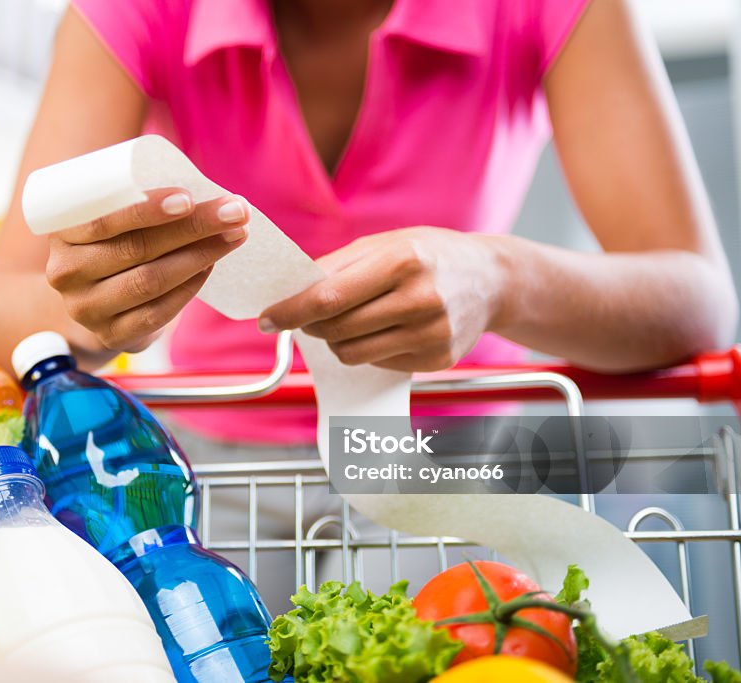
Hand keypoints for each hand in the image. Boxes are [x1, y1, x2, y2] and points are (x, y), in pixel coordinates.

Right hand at [45, 188, 249, 351]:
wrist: (92, 300)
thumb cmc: (111, 243)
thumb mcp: (109, 219)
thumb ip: (135, 201)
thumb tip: (202, 188)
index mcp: (61, 234)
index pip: (104, 221)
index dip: (147, 211)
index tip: (190, 197)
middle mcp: (66, 274)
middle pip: (136, 249)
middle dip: (193, 227)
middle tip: (235, 211)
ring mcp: (87, 309)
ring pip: (151, 281)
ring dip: (200, 256)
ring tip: (234, 235)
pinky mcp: (111, 335)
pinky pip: (158, 313)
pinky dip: (190, 287)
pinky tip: (210, 266)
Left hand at [258, 228, 506, 371]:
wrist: (492, 279)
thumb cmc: (428, 255)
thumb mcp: (385, 244)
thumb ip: (336, 266)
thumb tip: (289, 291)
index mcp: (403, 261)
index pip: (329, 298)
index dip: (290, 311)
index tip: (265, 319)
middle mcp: (421, 299)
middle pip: (336, 329)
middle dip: (310, 325)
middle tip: (307, 316)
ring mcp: (432, 334)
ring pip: (352, 353)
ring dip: (336, 340)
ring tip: (347, 320)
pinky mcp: (438, 359)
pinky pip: (377, 363)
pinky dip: (368, 349)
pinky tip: (383, 329)